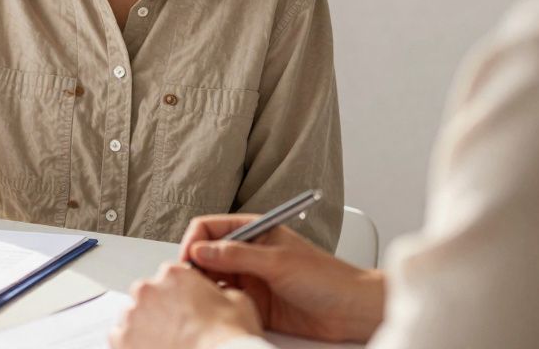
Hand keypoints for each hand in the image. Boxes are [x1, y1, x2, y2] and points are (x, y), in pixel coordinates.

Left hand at [110, 261, 261, 348]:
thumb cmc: (225, 339)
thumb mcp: (239, 302)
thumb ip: (222, 290)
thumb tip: (221, 292)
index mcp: (172, 275)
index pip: (171, 276)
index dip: (182, 292)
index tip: (188, 306)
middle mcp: (147, 291)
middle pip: (150, 295)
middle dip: (162, 309)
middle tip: (181, 328)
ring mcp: (131, 317)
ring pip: (135, 317)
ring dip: (147, 327)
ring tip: (169, 343)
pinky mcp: (120, 341)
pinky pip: (122, 340)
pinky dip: (135, 345)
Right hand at [179, 214, 384, 342]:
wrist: (351, 310)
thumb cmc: (326, 278)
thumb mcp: (278, 262)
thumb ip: (236, 255)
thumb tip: (200, 250)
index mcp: (254, 230)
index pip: (210, 228)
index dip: (194, 242)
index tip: (187, 261)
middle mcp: (248, 252)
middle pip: (206, 254)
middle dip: (193, 266)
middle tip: (186, 283)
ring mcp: (249, 278)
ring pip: (211, 278)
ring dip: (203, 286)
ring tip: (200, 298)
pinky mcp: (252, 303)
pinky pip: (224, 301)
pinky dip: (216, 304)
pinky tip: (218, 310)